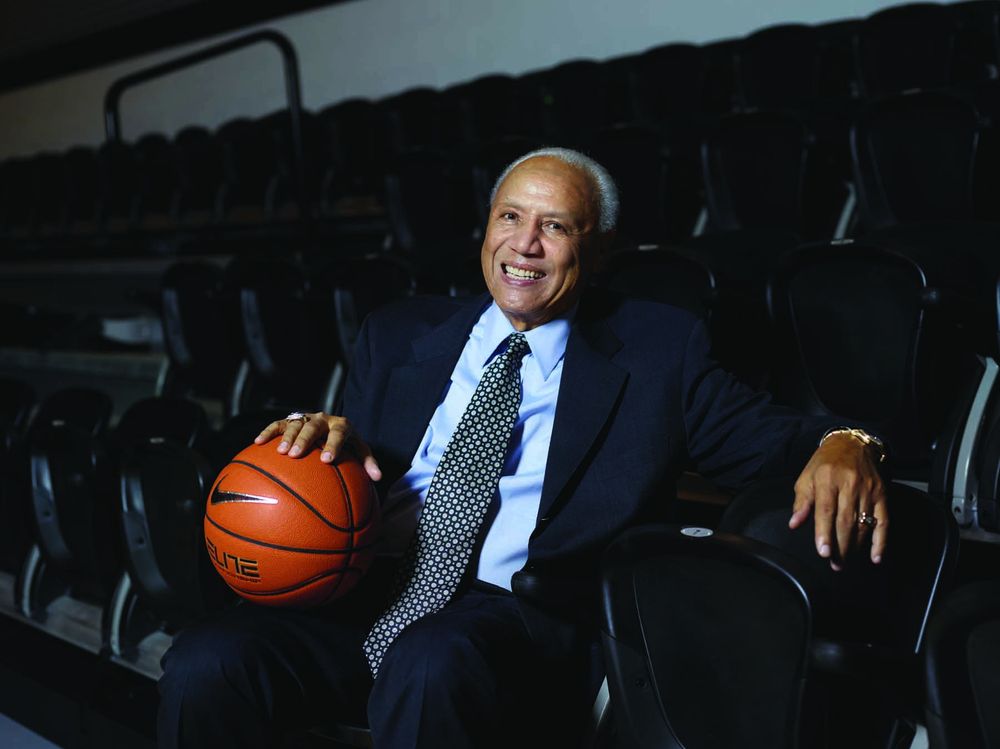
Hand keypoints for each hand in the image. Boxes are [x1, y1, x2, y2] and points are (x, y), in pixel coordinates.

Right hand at [254, 412, 381, 481]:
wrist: (332, 424)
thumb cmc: (346, 443)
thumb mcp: (359, 450)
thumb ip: (367, 462)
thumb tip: (378, 479)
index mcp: (341, 425)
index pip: (338, 433)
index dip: (333, 445)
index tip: (327, 460)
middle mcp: (323, 419)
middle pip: (313, 426)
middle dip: (305, 439)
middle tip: (296, 454)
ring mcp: (305, 418)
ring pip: (295, 424)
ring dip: (287, 437)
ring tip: (280, 452)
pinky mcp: (291, 420)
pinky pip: (278, 424)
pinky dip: (268, 432)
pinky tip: (257, 442)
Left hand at [788, 433, 887, 570]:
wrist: (852, 444)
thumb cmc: (824, 464)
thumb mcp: (806, 477)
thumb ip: (802, 501)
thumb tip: (794, 524)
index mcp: (827, 479)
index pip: (826, 510)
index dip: (824, 533)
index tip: (823, 552)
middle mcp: (849, 485)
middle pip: (845, 521)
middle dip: (840, 546)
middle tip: (834, 564)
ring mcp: (868, 490)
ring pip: (863, 524)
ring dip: (855, 547)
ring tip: (846, 562)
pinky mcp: (882, 495)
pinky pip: (883, 521)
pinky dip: (881, 541)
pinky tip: (875, 557)